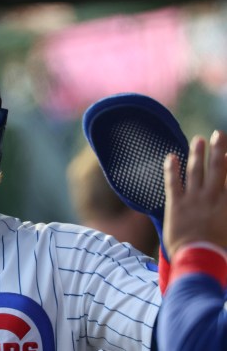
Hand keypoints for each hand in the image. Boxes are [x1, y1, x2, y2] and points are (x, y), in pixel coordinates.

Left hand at [163, 130, 226, 257]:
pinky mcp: (176, 204)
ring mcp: (194, 199)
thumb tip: (224, 204)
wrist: (200, 258)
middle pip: (217, 168)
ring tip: (198, 139)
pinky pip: (173, 182)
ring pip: (196, 171)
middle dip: (218, 149)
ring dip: (197, 154)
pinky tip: (171, 156)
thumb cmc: (222, 252)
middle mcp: (213, 196)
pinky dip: (172, 168)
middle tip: (218, 134)